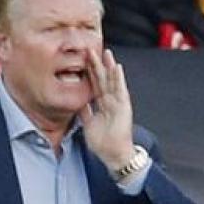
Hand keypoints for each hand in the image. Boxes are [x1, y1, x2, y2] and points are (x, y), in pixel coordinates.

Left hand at [79, 47, 135, 171]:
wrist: (114, 154)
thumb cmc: (103, 142)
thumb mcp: (87, 124)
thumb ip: (84, 112)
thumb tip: (78, 102)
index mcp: (102, 105)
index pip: (94, 85)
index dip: (89, 72)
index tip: (82, 60)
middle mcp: (111, 101)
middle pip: (103, 79)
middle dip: (96, 65)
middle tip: (90, 49)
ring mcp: (118, 103)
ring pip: (112, 81)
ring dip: (108, 66)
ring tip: (105, 52)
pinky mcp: (124, 106)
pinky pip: (121, 90)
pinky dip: (119, 78)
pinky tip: (116, 67)